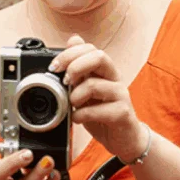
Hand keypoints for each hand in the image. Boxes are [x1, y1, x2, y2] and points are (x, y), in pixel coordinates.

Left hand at [50, 34, 147, 162]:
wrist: (124, 138)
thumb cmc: (103, 114)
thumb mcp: (86, 89)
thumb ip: (80, 68)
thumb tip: (73, 40)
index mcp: (104, 70)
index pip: (90, 48)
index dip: (70, 53)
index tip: (54, 67)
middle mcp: (114, 78)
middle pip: (99, 56)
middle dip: (75, 66)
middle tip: (64, 81)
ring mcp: (120, 95)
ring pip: (95, 84)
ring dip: (76, 95)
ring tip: (72, 105)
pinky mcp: (122, 113)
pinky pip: (100, 110)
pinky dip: (82, 115)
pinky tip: (78, 118)